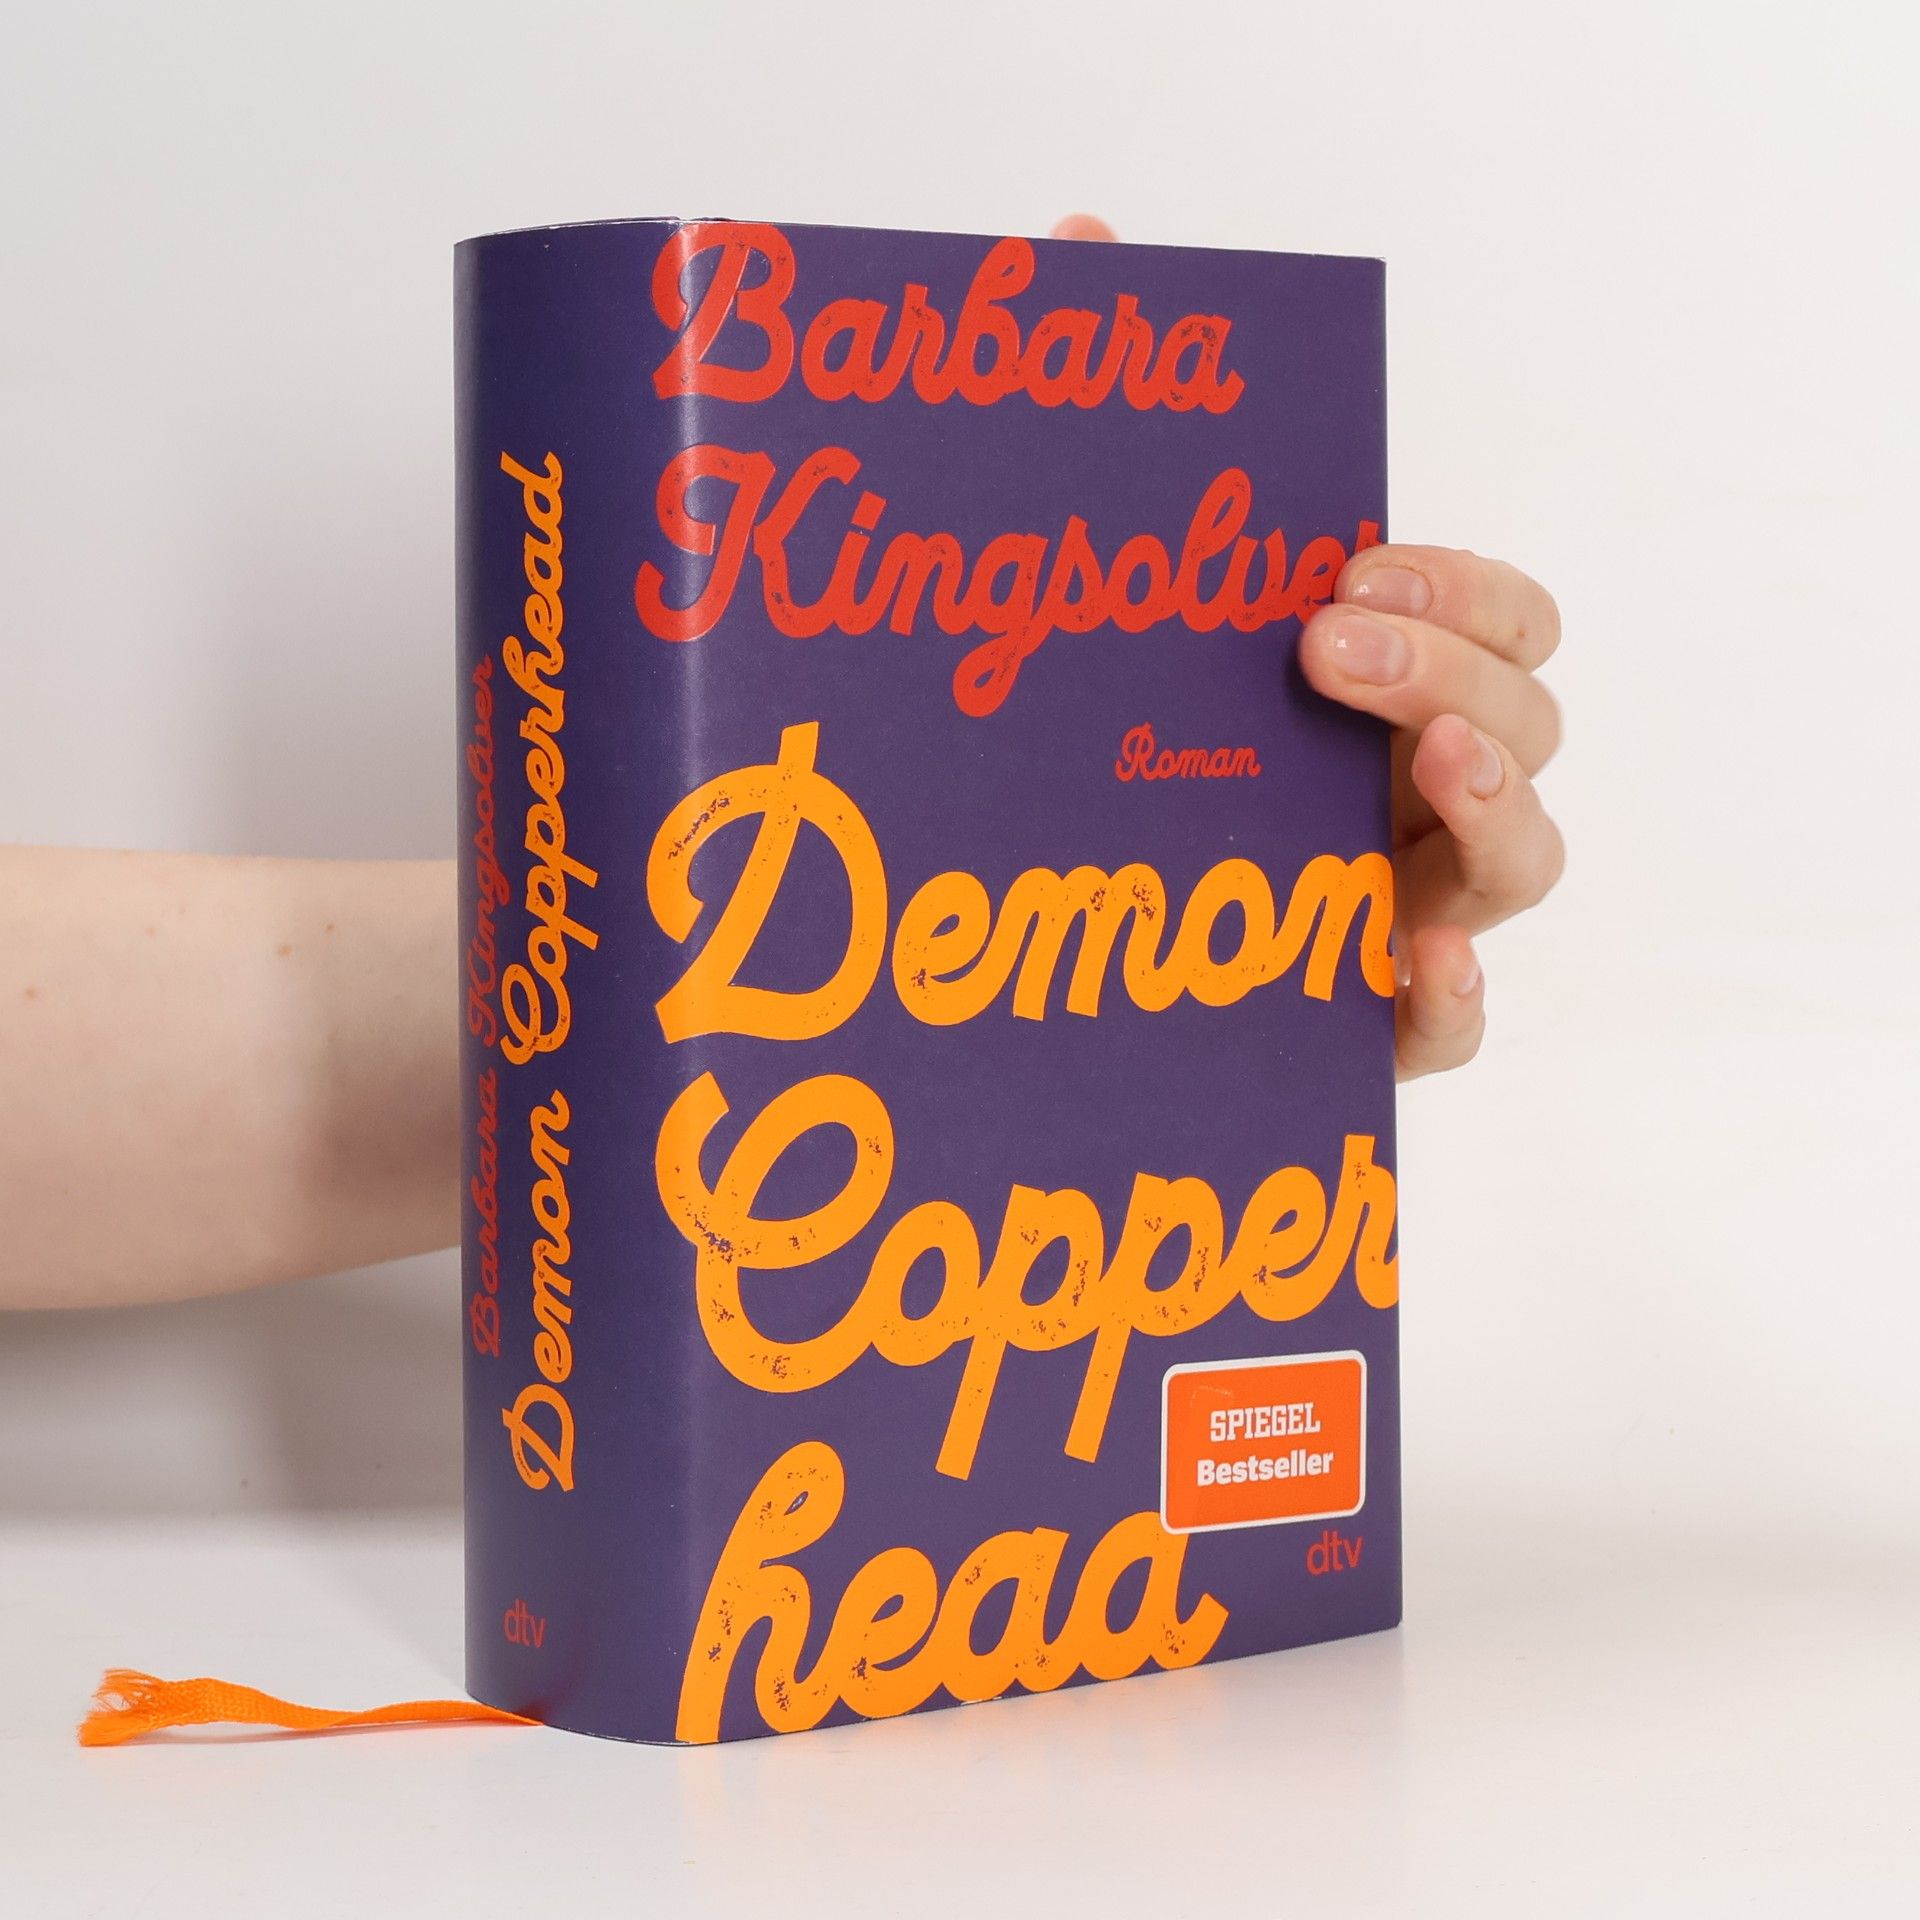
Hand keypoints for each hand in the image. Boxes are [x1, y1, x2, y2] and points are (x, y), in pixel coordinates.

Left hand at [1051, 214, 1563, 1080]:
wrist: (992, 937)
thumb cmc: (1076, 742)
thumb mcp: (1083, 593)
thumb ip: (1099, 422)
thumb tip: (1081, 238)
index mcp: (1378, 686)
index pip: (1502, 618)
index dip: (1461, 589)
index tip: (1350, 566)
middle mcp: (1407, 787)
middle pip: (1528, 720)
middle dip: (1456, 669)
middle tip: (1326, 646)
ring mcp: (1400, 903)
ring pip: (1522, 864)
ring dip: (1497, 809)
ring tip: (1425, 766)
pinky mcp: (1359, 1019)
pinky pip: (1449, 1032)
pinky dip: (1453, 1004)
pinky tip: (1403, 965)